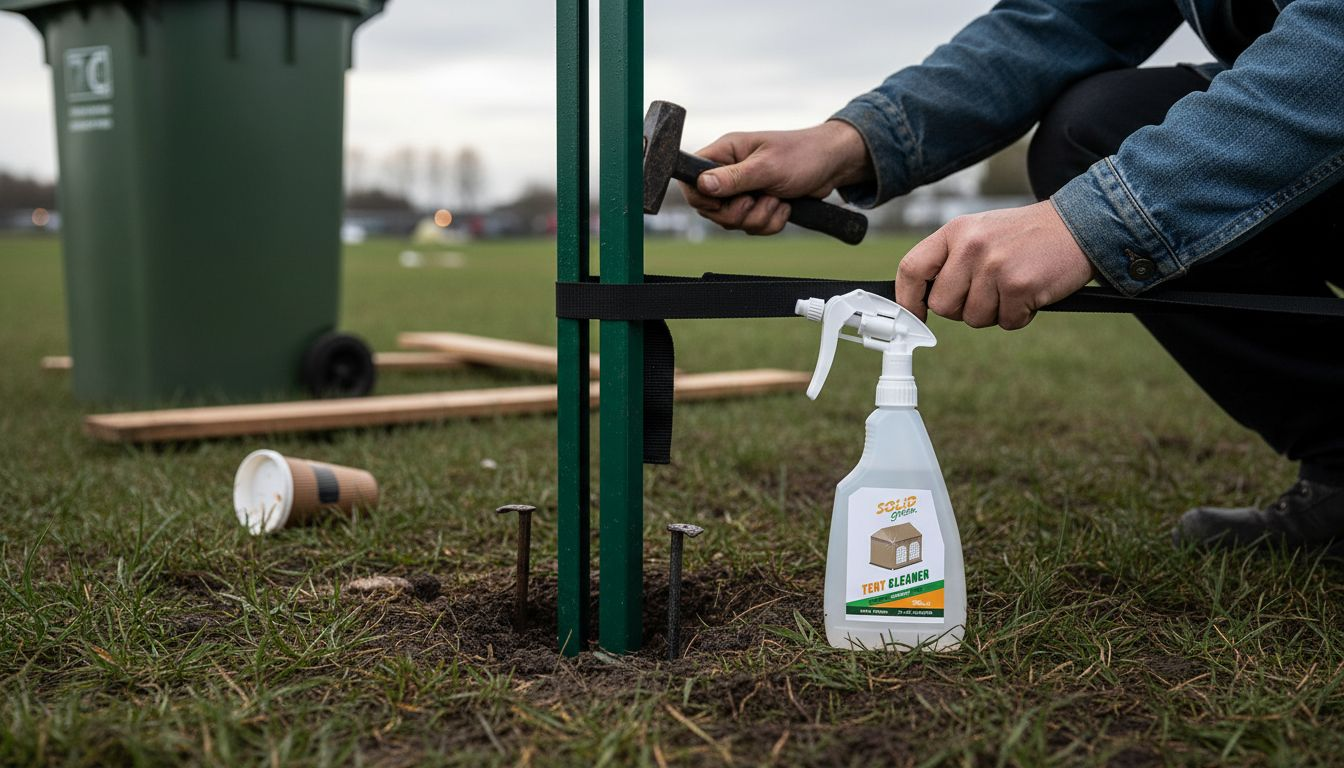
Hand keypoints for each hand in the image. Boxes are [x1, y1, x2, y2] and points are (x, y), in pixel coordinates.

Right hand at [679, 120, 871, 234]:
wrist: (833, 166)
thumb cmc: (803, 155)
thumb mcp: (767, 167)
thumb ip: (734, 178)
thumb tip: (702, 184)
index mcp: (725, 153)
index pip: (691, 180)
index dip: (702, 198)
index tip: (723, 202)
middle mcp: (730, 171)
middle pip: (712, 210)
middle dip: (739, 213)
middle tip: (758, 200)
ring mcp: (743, 190)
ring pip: (734, 222)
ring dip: (759, 218)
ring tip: (777, 199)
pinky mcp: (758, 204)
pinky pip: (752, 227)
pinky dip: (770, 222)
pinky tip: (784, 206)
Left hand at [894, 201, 1096, 329]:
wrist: (1078, 226)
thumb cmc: (1024, 237)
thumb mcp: (979, 233)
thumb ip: (950, 260)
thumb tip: (922, 301)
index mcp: (955, 231)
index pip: (911, 269)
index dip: (907, 299)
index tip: (915, 315)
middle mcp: (970, 246)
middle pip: (942, 306)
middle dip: (963, 309)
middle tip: (989, 293)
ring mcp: (994, 265)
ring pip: (973, 318)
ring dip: (995, 313)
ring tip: (1013, 286)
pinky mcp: (1018, 285)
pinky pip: (1006, 322)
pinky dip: (1020, 316)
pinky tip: (1030, 292)